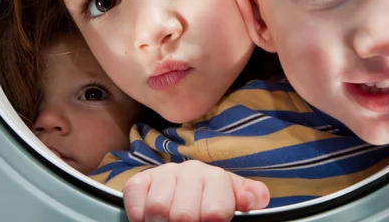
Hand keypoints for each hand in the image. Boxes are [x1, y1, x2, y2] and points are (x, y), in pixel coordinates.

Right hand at [123, 160, 269, 221]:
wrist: (190, 188)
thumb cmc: (213, 200)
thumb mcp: (235, 199)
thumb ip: (249, 198)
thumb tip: (252, 198)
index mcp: (217, 178)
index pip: (215, 211)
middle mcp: (191, 171)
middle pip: (184, 215)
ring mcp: (166, 173)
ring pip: (158, 209)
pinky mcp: (141, 179)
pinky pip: (136, 199)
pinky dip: (140, 216)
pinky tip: (151, 219)